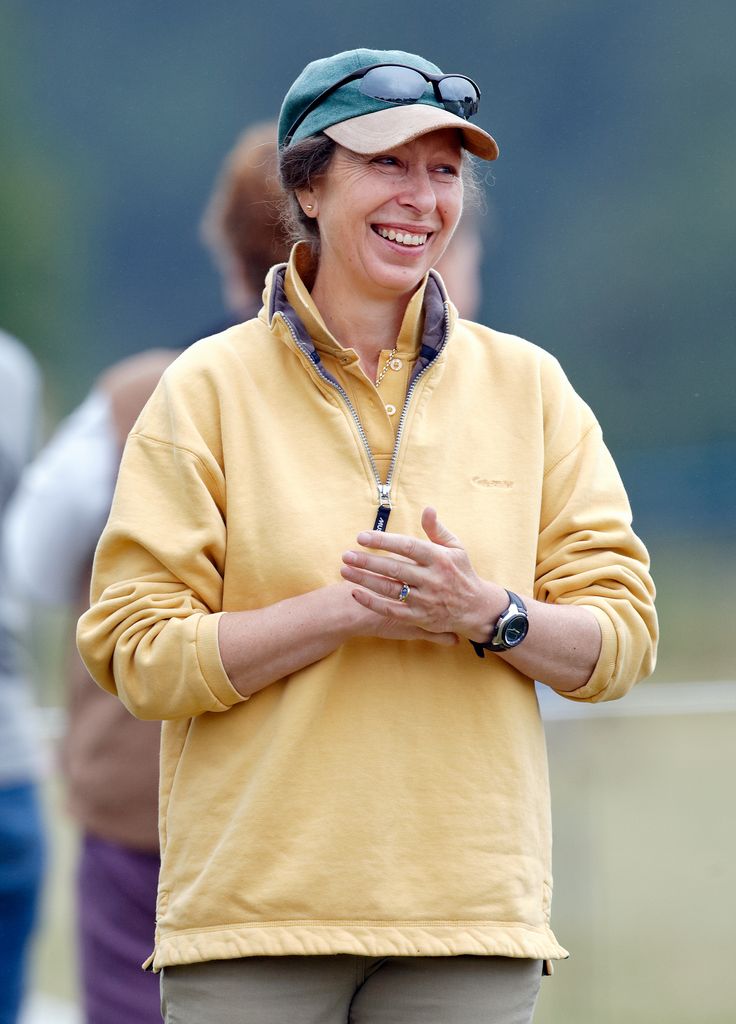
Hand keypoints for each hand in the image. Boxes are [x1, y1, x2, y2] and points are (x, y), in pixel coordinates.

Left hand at [341, 507, 505, 639]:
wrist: (476, 609)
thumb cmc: (461, 573)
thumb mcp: (456, 548)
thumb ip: (437, 530)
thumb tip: (427, 509)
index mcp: (439, 559)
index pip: (407, 547)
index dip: (383, 541)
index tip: (362, 537)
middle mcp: (432, 579)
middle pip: (394, 569)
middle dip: (367, 562)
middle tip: (346, 555)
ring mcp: (425, 600)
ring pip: (390, 590)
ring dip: (365, 580)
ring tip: (345, 571)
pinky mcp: (420, 618)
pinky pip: (392, 611)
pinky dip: (372, 603)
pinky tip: (355, 593)